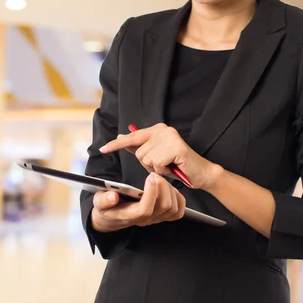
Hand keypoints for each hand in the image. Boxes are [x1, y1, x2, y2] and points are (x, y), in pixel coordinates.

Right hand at [91, 173, 185, 231]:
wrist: (112, 216)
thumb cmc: (107, 206)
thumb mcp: (98, 201)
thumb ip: (103, 200)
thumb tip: (112, 196)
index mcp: (129, 215)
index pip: (145, 209)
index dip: (151, 193)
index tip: (150, 177)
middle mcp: (145, 220)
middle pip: (163, 207)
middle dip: (163, 187)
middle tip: (155, 174)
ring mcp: (155, 219)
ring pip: (172, 208)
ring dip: (170, 190)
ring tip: (160, 179)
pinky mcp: (162, 216)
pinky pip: (178, 211)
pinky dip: (178, 198)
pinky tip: (170, 188)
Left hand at [99, 123, 220, 190]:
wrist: (200, 173)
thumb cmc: (176, 165)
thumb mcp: (154, 156)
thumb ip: (138, 147)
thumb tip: (120, 137)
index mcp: (157, 129)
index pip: (132, 137)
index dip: (116, 145)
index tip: (103, 149)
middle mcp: (162, 130)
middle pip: (138, 152)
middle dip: (148, 164)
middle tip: (163, 164)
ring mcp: (169, 137)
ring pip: (146, 159)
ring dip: (156, 168)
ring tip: (168, 166)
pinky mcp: (176, 146)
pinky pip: (156, 163)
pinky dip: (163, 170)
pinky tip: (173, 167)